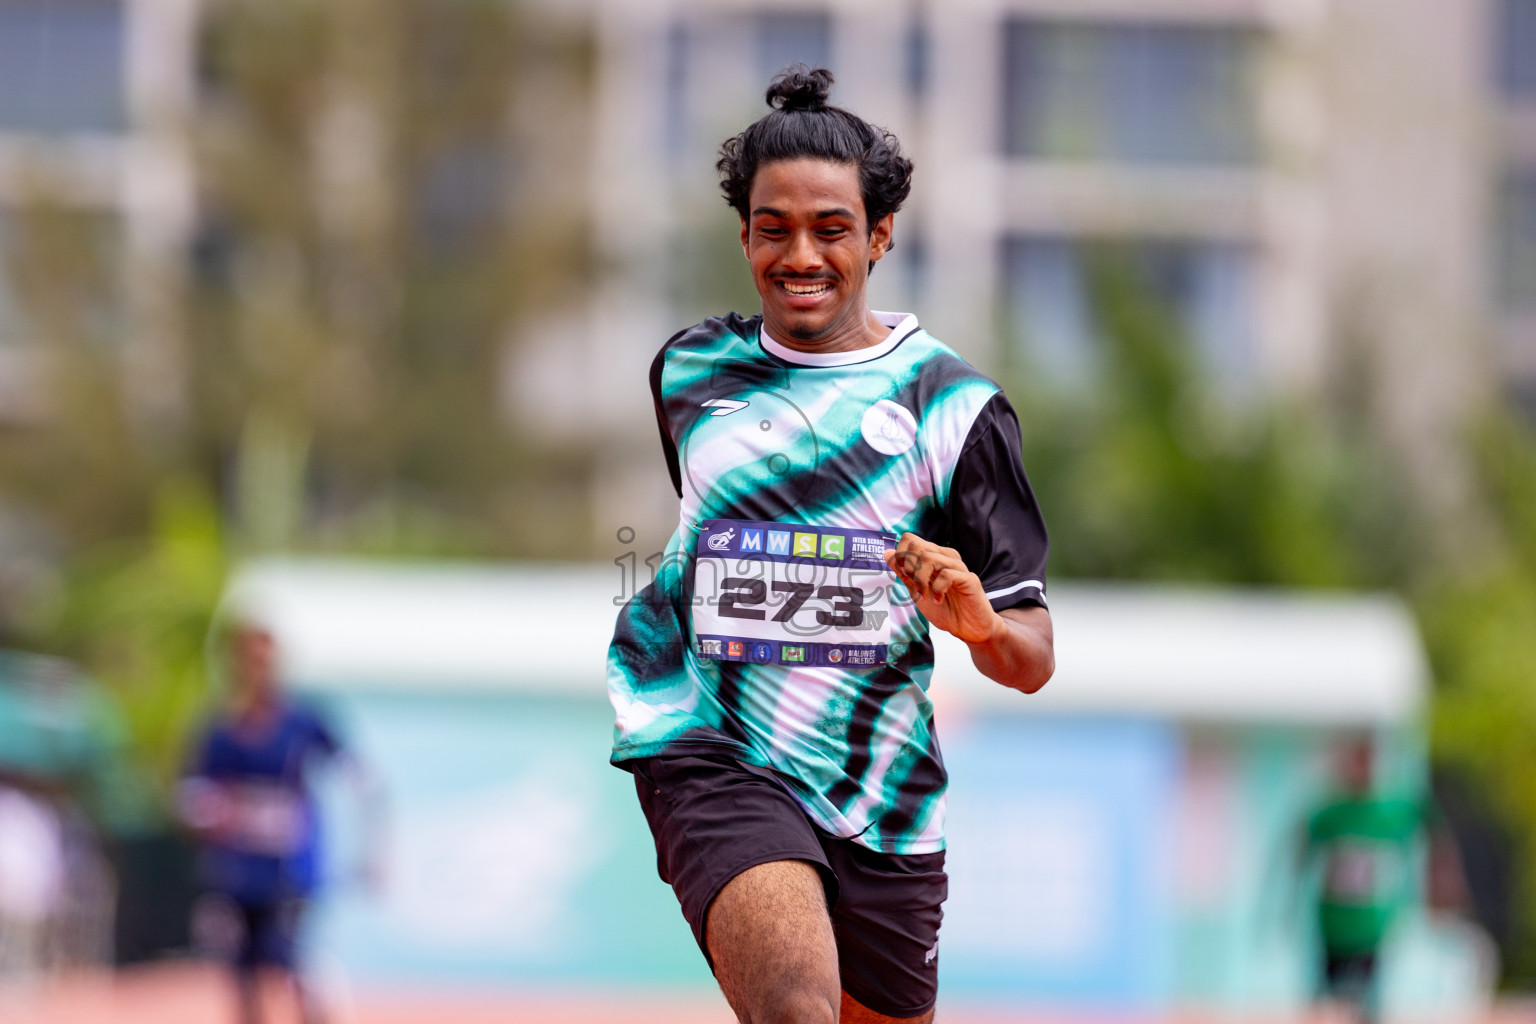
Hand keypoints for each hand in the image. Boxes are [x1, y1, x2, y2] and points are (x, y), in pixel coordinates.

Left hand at [883, 533, 1001, 644]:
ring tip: (925, 596)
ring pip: (930, 558)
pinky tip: (939, 599)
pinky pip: (947, 574)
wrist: (967, 629)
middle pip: (917, 546)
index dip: (900, 555)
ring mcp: (958, 566)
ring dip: (921, 581)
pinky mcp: (970, 578)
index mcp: (933, 556)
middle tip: (915, 588)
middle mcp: (946, 556)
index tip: (903, 575)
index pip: (910, 539)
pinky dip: (937, 589)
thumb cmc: (944, 609)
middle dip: (909, 568)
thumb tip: (887, 552)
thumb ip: (904, 573)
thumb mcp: (917, 591)